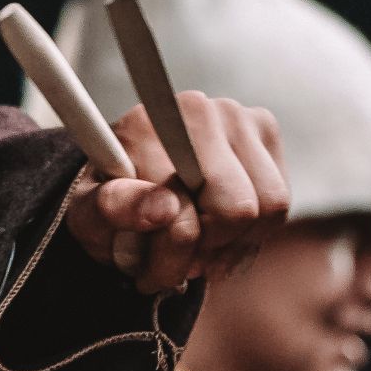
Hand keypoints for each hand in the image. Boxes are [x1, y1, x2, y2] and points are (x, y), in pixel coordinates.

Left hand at [63, 92, 289, 294]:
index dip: (177, 247)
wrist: (132, 188)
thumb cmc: (110, 206)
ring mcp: (238, 116)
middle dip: (209, 249)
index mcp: (148, 123)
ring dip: (234, 244)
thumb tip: (165, 208)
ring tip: (199, 249)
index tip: (151, 261)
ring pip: (269, 208)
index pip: (187, 206)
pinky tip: (221, 234)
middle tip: (178, 260)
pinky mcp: (265, 134)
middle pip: (239, 209)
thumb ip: (116, 209)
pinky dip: (253, 233)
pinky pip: (280, 204)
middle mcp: (197, 110)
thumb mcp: (90, 216)